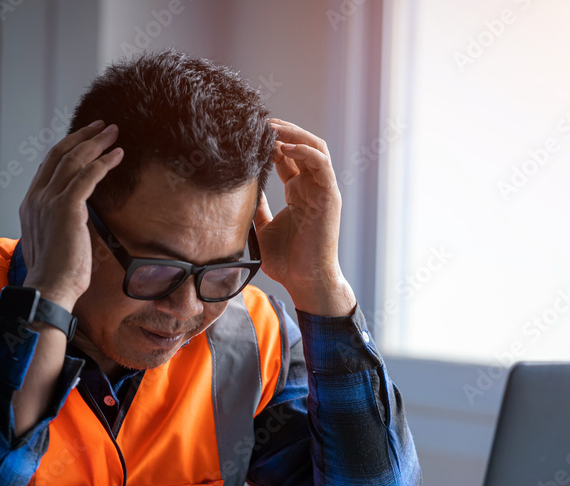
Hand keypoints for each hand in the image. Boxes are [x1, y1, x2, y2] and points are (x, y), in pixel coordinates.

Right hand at [18, 121, 123, 309]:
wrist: (50, 289)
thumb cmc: (57, 274)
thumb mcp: (54, 241)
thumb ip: (60, 223)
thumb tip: (75, 219)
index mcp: (31, 204)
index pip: (48, 166)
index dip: (68, 148)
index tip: (85, 139)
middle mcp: (37, 197)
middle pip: (59, 154)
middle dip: (82, 136)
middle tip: (103, 126)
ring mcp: (49, 200)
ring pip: (74, 160)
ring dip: (96, 143)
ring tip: (114, 132)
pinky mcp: (66, 208)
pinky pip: (87, 176)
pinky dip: (104, 162)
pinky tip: (118, 155)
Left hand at [256, 118, 355, 316]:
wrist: (306, 281)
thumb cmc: (287, 261)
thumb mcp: (262, 228)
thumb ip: (257, 207)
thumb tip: (240, 191)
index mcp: (298, 192)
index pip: (286, 156)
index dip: (270, 142)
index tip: (248, 132)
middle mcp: (312, 187)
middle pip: (301, 145)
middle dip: (282, 130)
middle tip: (259, 121)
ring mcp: (323, 190)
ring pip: (314, 147)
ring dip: (293, 133)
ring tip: (272, 127)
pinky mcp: (329, 196)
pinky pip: (321, 164)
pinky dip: (304, 150)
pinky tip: (284, 147)